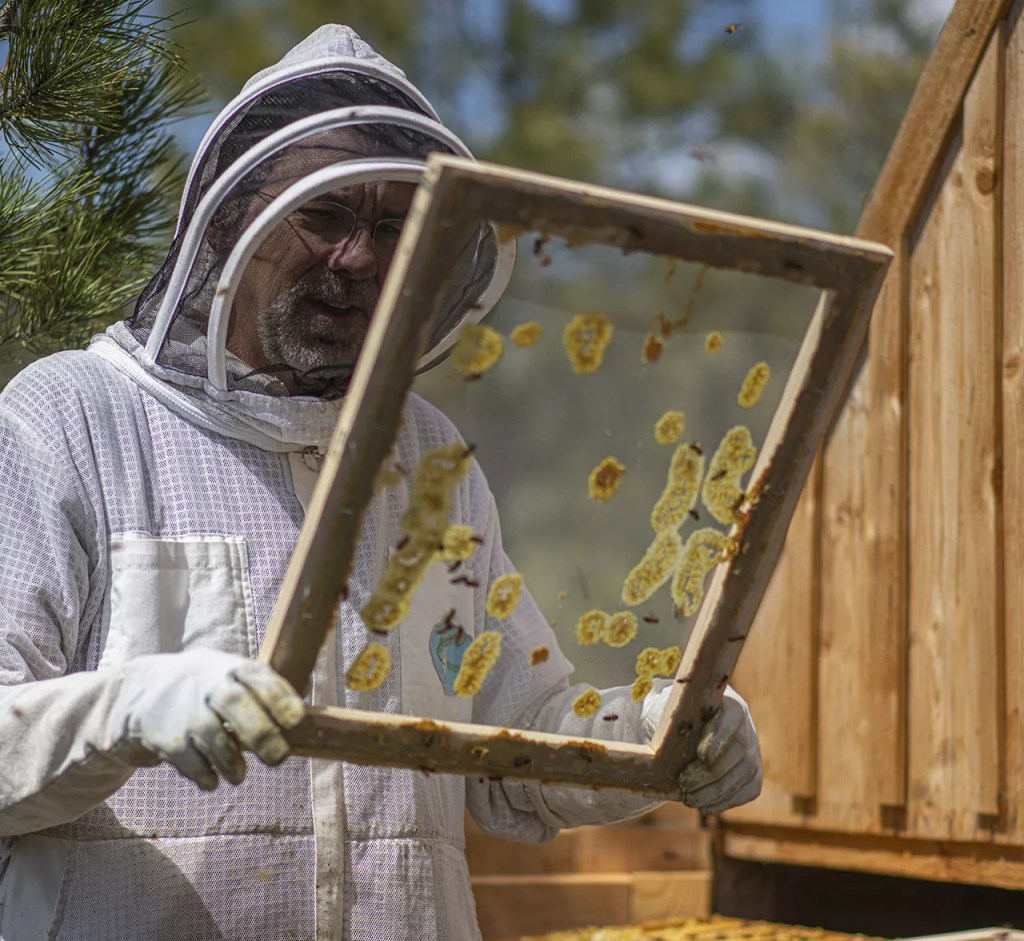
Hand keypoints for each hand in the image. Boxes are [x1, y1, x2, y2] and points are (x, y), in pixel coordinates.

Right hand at [117, 649, 305, 789]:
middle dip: (261, 732)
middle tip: (279, 759)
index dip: (280, 697)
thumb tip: (310, 721)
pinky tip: (212, 781)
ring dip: (231, 762)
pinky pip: (188, 759)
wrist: (139, 693)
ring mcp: (182, 708)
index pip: (258, 676)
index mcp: (230, 668)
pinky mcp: (163, 734)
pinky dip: (204, 774)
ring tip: (238, 776)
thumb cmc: (204, 690)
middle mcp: (206, 683)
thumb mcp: (229, 677)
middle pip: (235, 702)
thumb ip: (263, 695)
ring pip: (212, 736)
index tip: (298, 720)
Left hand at [642, 685, 762, 814]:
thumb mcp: (672, 714)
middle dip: (710, 774)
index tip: (701, 756)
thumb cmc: (679, 720)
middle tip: (685, 786)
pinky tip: (705, 807)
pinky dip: (726, 802)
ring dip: (715, 792)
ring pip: (743, 775)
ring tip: (689, 799)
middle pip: (737, 753)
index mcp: (728, 704)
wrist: (695, 728)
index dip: (719, 739)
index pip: (731, 719)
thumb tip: (661, 750)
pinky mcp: (755, 773)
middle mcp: (746, 727)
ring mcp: (754, 751)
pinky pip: (748, 790)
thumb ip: (671, 725)